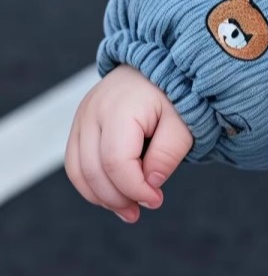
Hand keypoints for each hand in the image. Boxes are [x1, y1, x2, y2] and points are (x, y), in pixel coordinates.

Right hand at [65, 65, 194, 221]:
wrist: (158, 64)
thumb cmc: (176, 93)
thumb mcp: (184, 121)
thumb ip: (168, 152)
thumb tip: (150, 184)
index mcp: (119, 109)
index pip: (116, 161)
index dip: (134, 188)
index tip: (156, 200)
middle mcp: (92, 113)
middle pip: (93, 170)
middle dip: (117, 198)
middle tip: (141, 212)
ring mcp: (81, 119)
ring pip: (78, 170)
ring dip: (100, 196)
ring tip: (128, 211)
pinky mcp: (79, 126)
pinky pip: (76, 163)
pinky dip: (92, 184)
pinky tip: (114, 196)